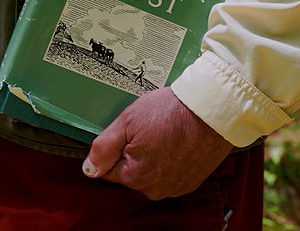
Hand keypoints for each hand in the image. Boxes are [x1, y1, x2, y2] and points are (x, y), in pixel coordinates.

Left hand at [82, 87, 231, 199]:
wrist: (210, 111)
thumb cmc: (169, 112)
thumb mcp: (128, 121)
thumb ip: (104, 148)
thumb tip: (89, 169)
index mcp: (135, 176)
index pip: (108, 169)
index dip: (114, 146)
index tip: (127, 130)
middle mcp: (155, 189)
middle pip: (129, 171)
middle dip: (132, 150)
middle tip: (146, 127)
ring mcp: (175, 186)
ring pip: (150, 172)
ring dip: (151, 155)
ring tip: (162, 131)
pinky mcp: (191, 181)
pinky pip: (169, 171)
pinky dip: (169, 157)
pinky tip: (174, 139)